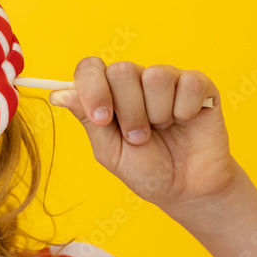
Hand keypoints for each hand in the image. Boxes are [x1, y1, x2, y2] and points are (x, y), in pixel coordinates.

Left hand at [47, 57, 240, 218]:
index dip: (93, 89)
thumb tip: (58, 93)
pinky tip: (186, 122)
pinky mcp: (198, 86)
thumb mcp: (109, 149)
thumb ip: (87, 118)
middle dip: (129, 111)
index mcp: (108, 92)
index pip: (91, 67)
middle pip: (122, 71)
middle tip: (139, 137)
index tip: (102, 119)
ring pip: (155, 76)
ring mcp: (167, 80)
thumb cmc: (145, 168)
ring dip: (158, 114)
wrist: (185, 189)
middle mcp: (135, 81)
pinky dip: (185, 111)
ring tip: (163, 131)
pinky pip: (188, 83)